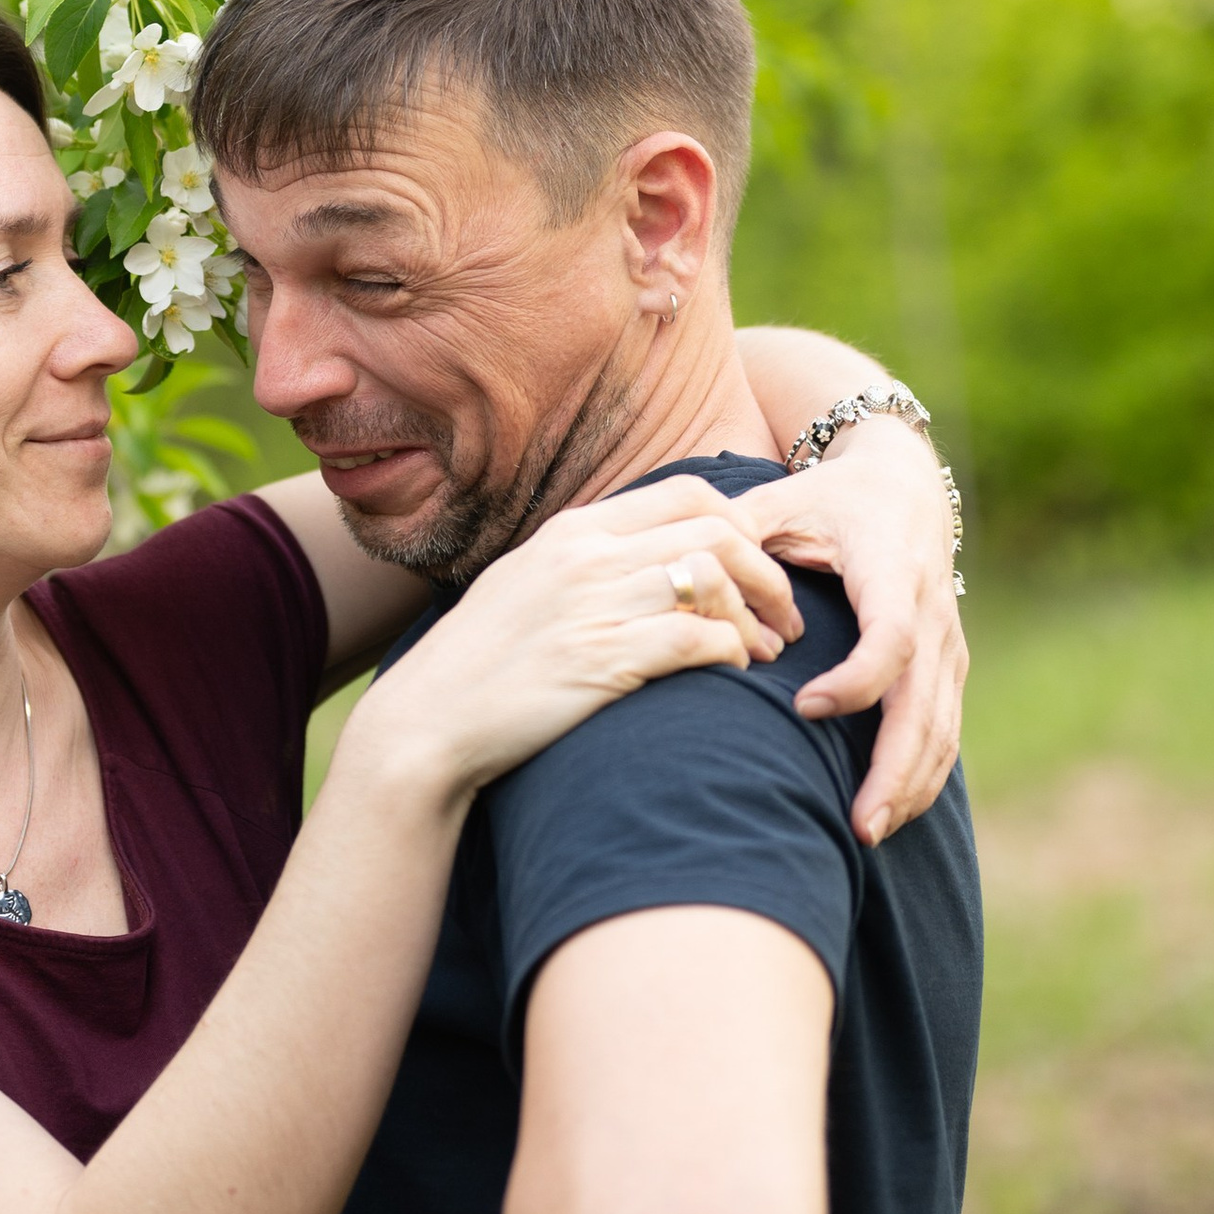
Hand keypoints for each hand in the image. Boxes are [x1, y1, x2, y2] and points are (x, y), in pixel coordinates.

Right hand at [351, 477, 800, 805]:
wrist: (430, 719)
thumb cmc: (484, 660)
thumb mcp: (528, 581)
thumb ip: (588, 559)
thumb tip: (653, 554)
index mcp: (576, 528)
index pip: (688, 494)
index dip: (742, 524)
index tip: (757, 565)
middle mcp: (589, 555)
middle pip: (717, 531)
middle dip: (767, 571)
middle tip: (784, 614)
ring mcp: (594, 604)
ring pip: (715, 580)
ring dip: (757, 617)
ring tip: (765, 651)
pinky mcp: (602, 659)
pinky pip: (696, 638)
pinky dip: (731, 651)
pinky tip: (735, 670)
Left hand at [719, 417, 964, 843]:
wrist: (906, 483)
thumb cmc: (831, 496)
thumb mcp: (784, 499)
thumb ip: (737, 530)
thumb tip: (687, 568)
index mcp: (892, 570)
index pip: (890, 638)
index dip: (855, 681)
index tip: (805, 709)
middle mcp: (931, 612)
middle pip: (926, 704)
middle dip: (895, 769)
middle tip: (858, 826)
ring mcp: (947, 643)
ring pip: (942, 727)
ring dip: (910, 785)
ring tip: (866, 835)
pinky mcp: (948, 665)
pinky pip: (945, 729)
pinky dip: (922, 775)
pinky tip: (890, 814)